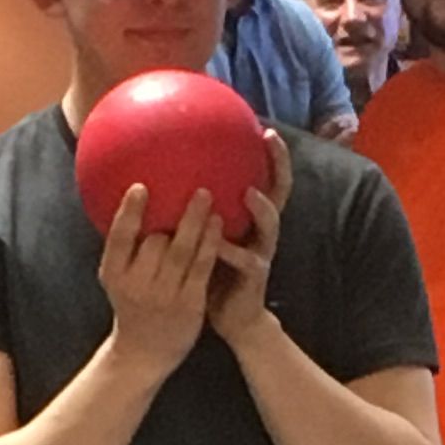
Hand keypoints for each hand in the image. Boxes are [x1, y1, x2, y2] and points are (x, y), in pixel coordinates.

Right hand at [98, 182, 223, 383]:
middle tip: (190, 186)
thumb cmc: (132, 306)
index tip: (140, 187)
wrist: (144, 354)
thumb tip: (131, 202)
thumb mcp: (117, 278)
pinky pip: (201, 267)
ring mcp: (164, 296)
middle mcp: (138, 286)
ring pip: (181, 251)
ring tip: (206, 196)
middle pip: (154, 242)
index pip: (119, 239)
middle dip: (172, 216)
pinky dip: (210, 243)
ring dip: (195, 222)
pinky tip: (217, 224)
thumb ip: (123, 248)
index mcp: (114, 275)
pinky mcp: (189, 304)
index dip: (128, 213)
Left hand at [204, 138, 292, 348]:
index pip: (267, 179)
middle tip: (269, 139)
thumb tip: (163, 179)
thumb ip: (192, 211)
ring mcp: (263, 253)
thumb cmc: (214, 274)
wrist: (233, 320)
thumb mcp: (203, 238)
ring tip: (247, 191)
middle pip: (281, 192)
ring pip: (270, 224)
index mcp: (253, 220)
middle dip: (280, 165)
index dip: (271, 153)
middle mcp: (264, 232)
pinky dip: (231, 251)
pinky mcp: (255, 278)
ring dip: (260, 207)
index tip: (263, 124)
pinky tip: (214, 242)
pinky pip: (246, 262)